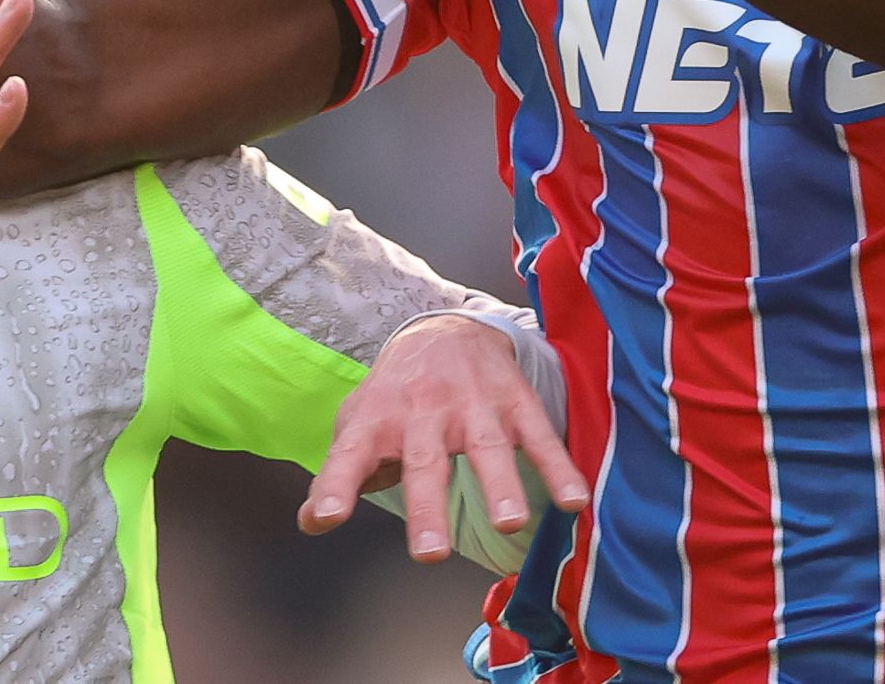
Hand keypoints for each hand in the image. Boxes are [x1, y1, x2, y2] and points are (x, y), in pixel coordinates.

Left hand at [302, 313, 589, 562]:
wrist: (447, 328)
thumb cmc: (397, 394)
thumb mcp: (359, 425)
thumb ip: (339, 475)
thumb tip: (310, 523)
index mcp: (378, 419)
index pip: (349, 455)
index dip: (334, 486)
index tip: (324, 518)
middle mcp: (423, 410)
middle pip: (425, 460)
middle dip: (427, 507)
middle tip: (430, 555)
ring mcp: (472, 404)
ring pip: (487, 446)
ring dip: (500, 485)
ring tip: (510, 525)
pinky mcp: (514, 400)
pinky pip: (539, 435)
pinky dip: (559, 467)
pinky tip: (574, 501)